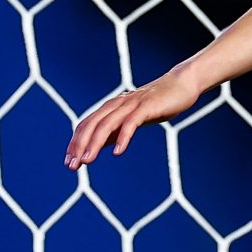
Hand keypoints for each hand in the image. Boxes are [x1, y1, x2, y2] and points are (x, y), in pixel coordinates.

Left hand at [66, 72, 201, 165]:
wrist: (181, 85)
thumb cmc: (157, 104)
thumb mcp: (131, 119)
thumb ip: (115, 130)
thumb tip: (98, 145)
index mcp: (111, 107)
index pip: (86, 125)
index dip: (75, 143)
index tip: (70, 163)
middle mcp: (117, 104)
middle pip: (92, 125)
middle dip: (80, 145)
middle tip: (73, 166)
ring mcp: (131, 104)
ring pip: (107, 124)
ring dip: (95, 143)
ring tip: (87, 160)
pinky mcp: (146, 106)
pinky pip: (131, 122)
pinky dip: (123, 136)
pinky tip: (118, 152)